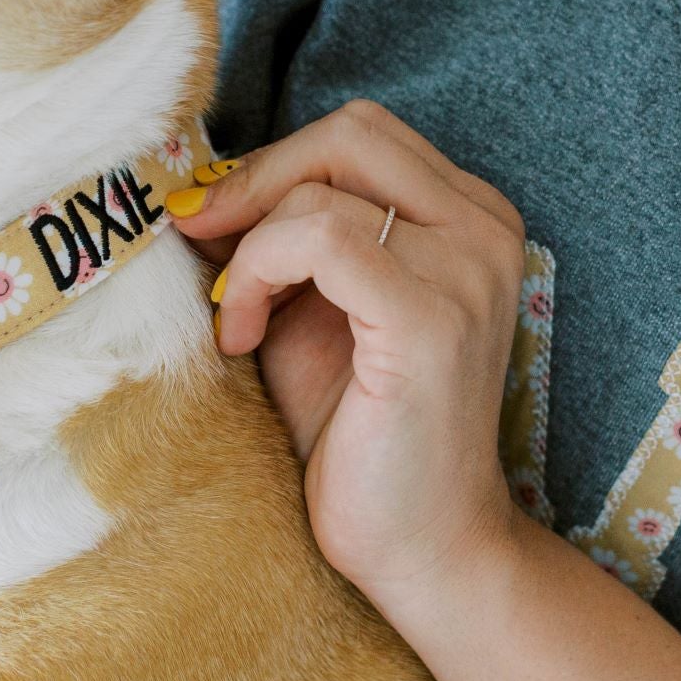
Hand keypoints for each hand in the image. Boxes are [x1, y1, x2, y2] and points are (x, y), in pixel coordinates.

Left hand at [167, 100, 526, 596]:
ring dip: (249, 247)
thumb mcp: (308, 311)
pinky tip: (243, 336)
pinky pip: (318, 239)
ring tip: (236, 318)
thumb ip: (276, 241)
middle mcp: (485, 230)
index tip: (212, 221)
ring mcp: (468, 270)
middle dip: (254, 180)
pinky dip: (259, 274)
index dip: (272, 164)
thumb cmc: (359, 434)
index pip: (360, 135)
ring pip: (321, 189)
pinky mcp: (433, 318)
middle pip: (348, 135)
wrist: (421, 546)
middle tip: (200, 239)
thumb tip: (195, 185)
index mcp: (470, 218)